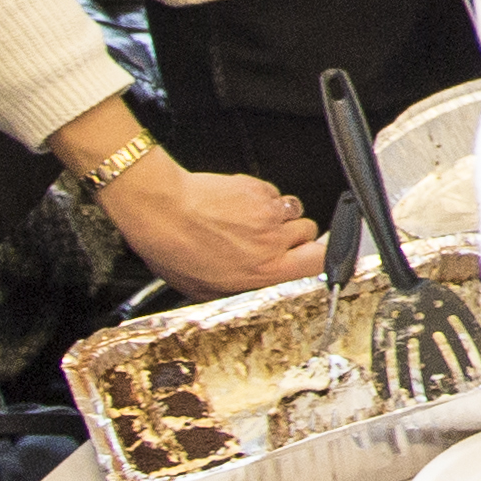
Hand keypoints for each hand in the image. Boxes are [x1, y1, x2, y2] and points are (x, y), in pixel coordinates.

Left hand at [100, 153, 321, 295]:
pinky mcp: (258, 190)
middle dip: (297, 234)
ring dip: (279, 214)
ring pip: (294, 210)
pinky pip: (274, 193)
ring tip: (251, 218)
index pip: (317, 265)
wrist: (161, 209)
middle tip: (274, 237)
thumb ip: (236, 290)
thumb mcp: (202, 289)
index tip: (311, 259)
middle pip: (311, 234)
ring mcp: (267, 215)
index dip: (319, 260)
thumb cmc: (173, 247)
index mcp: (262, 273)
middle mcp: (271, 244)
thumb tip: (247, 290)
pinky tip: (239, 204)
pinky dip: (262, 196)